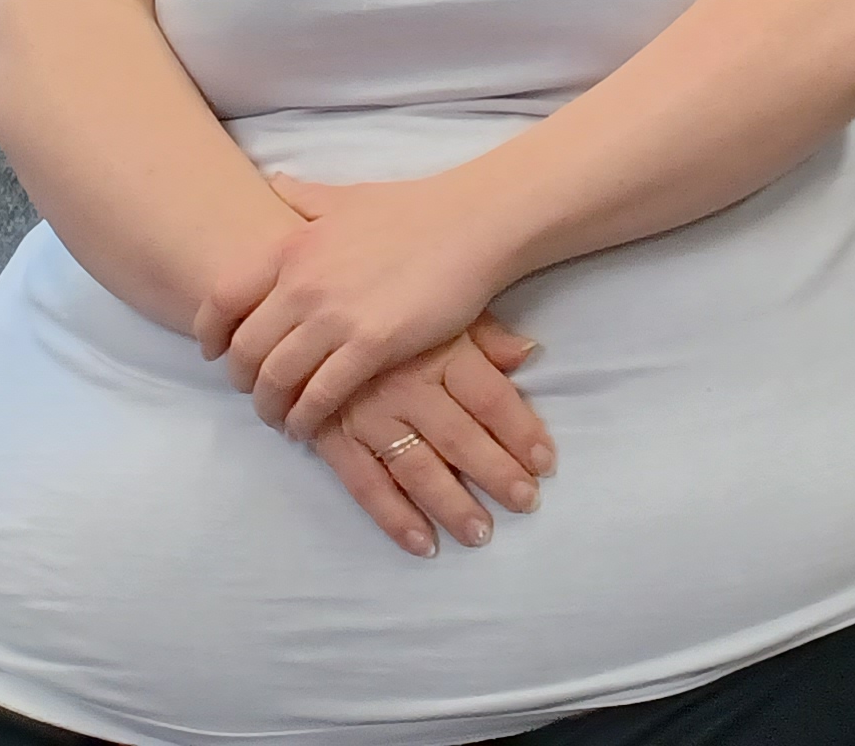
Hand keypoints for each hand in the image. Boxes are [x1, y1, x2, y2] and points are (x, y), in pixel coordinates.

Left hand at [198, 170, 521, 436]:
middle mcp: (302, 283)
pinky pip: (320, 396)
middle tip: (254, 393)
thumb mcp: (347, 196)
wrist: (472, 223)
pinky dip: (306, 418)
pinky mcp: (371, 345)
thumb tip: (274, 183)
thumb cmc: (413, 209)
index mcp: (291, 247)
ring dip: (270, 407)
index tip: (214, 353)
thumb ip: (304, 197)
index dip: (209, 334)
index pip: (221, 299)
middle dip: (242, 381)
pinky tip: (309, 426)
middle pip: (245, 350)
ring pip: (276, 380)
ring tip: (280, 418)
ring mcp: (335, 316)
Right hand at [306, 318, 556, 556]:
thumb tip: (530, 353)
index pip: (490, 398)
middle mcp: (406, 385)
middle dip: (496, 475)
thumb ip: (486, 335)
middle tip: (526, 504)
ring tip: (480, 534)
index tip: (546, 463)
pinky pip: (366, 485)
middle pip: (460, 438)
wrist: (308, 310)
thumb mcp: (442, 310)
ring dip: (452, 506)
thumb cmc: (389, 311)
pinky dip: (394, 518)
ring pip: (418, 468)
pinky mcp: (332, 437)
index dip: (522, 432)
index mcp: (440, 350)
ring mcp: (367, 415)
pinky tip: (422, 543)